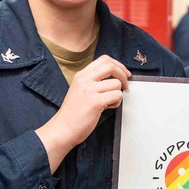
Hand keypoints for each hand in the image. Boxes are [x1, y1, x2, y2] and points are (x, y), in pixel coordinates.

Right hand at [36, 55, 130, 171]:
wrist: (62, 129)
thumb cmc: (72, 114)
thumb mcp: (80, 90)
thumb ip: (94, 82)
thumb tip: (114, 78)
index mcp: (81, 76)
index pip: (103, 60)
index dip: (118, 65)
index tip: (124, 73)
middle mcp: (84, 80)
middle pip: (111, 66)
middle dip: (123, 74)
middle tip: (126, 84)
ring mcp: (89, 90)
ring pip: (116, 83)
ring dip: (118, 94)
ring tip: (109, 102)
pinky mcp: (95, 102)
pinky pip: (116, 95)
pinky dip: (117, 102)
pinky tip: (108, 107)